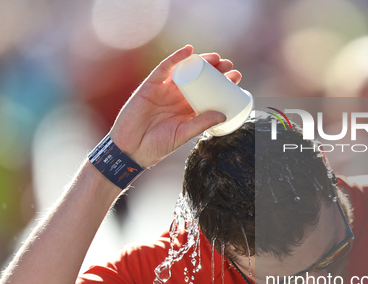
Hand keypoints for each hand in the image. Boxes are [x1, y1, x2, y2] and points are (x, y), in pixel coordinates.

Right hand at [108, 45, 241, 167]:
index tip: (236, 77)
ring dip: (200, 62)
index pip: (208, 92)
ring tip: (216, 58)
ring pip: (185, 71)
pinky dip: (176, 58)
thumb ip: (200, 124)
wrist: (131, 149)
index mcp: (188, 110)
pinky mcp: (150, 85)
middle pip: (200, 79)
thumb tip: (223, 113)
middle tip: (229, 66)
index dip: (222, 83)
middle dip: (215, 70)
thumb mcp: (183, 134)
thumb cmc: (157, 145)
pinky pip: (164, 68)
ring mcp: (164, 90)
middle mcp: (178, 97)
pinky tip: (188, 51)